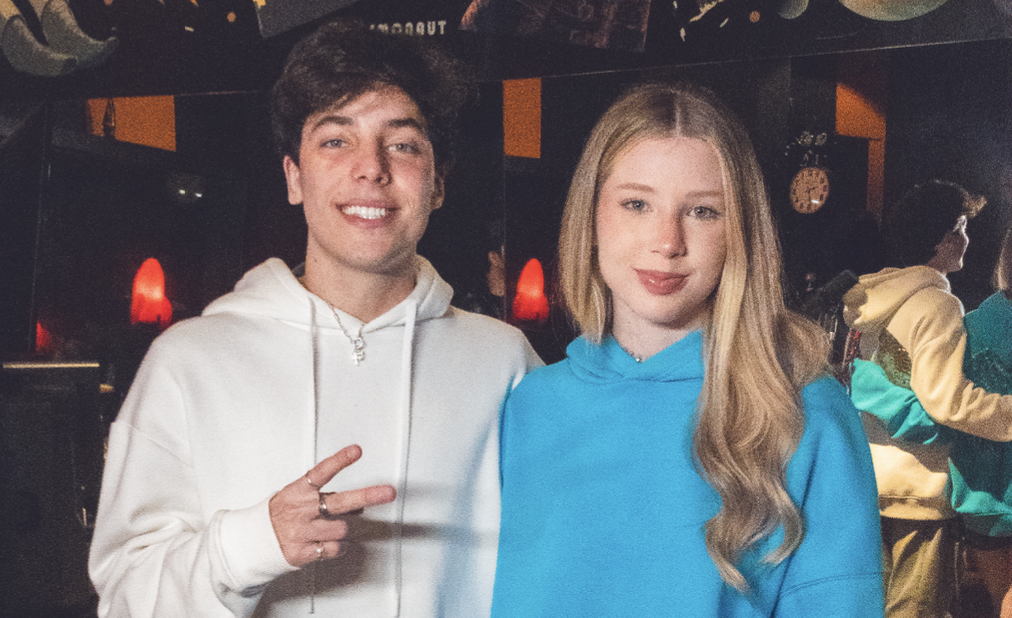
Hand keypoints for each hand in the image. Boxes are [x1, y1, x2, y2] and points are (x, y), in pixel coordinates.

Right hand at [269, 444, 395, 566]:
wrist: (254, 542)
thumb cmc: (281, 515)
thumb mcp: (299, 497)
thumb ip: (328, 497)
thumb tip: (362, 504)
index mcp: (298, 491)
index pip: (321, 472)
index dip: (339, 461)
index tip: (356, 451)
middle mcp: (302, 510)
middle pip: (340, 502)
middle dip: (367, 496)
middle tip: (388, 492)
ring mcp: (302, 531)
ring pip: (341, 529)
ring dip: (341, 529)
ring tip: (328, 528)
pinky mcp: (302, 552)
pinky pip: (333, 549)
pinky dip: (337, 547)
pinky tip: (328, 543)